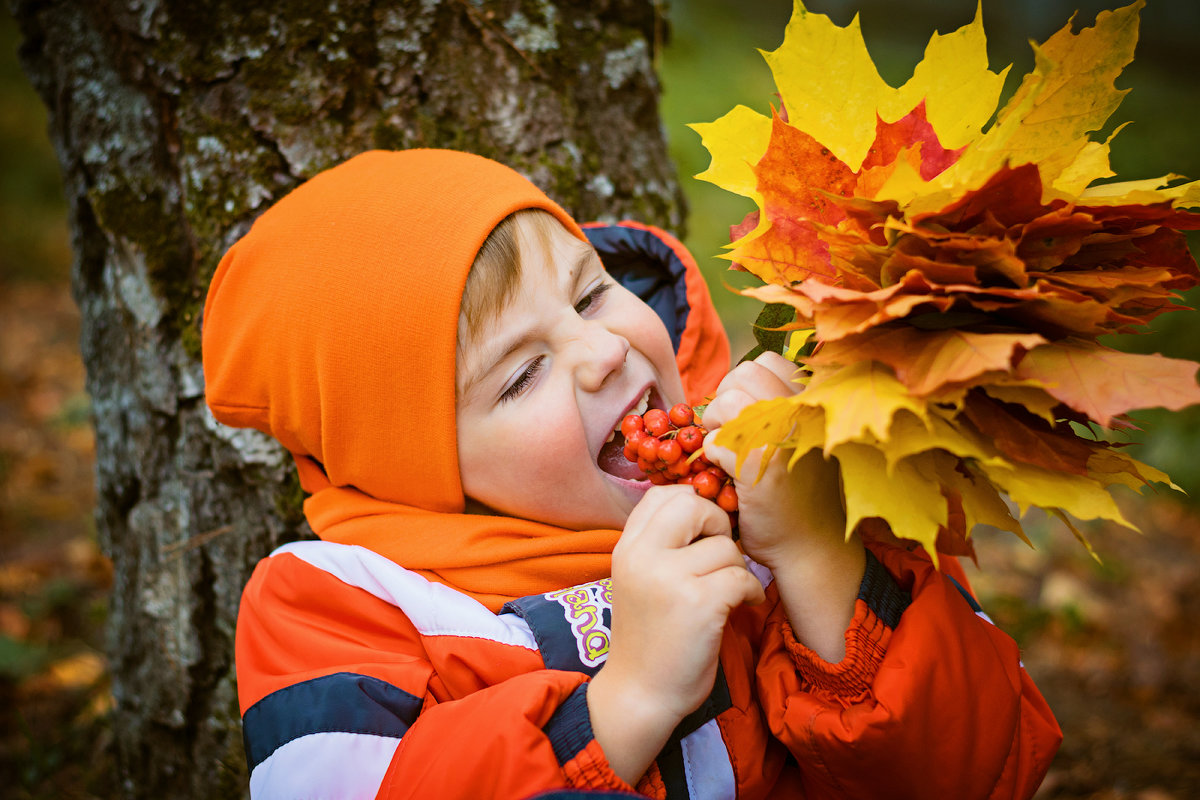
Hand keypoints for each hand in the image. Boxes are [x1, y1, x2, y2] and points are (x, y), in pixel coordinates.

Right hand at [587, 485, 764, 783]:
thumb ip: (658, 544)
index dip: (692, 502)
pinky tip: (742, 606)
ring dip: (737, 568)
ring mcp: (670, 579)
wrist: (640, 693)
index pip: (661, 494)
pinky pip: (742, 577)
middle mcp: (643, 557)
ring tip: (730, 592)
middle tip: (720, 554)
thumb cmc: (648, 637)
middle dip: (718, 524)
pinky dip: (751, 591)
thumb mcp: (638, 579)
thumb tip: (699, 504)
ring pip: (726, 546)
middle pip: (693, 505)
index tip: (703, 531)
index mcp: (627, 548)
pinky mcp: (699, 604)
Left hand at [700, 352, 863, 661]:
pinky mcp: (758, 467)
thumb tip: (734, 384)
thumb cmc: (801, 494)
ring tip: (728, 453)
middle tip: (732, 434)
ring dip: (716, 425)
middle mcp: (803, 413)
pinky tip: (727, 477)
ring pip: (727, 400)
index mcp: (815, 403)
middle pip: (742, 374)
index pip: (767, 362)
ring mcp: (782, 437)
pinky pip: (715, 441)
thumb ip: (778, 407)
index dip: (745, 385)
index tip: (745, 416)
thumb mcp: (801, 438)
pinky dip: (712, 457)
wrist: (813, 549)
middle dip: (726, 400)